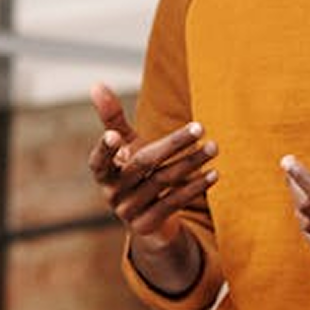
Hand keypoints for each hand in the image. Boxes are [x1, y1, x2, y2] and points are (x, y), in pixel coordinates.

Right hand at [89, 83, 215, 250]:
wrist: (147, 219)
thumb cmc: (135, 172)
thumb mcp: (125, 146)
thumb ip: (112, 118)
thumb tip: (96, 83)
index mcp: (103, 172)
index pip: (99, 160)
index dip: (105, 148)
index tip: (114, 135)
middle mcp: (112, 193)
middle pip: (144, 163)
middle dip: (173, 144)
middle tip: (200, 127)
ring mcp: (128, 211)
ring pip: (164, 181)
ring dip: (192, 162)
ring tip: (214, 147)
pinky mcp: (147, 225)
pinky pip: (173, 202)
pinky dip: (194, 187)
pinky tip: (213, 174)